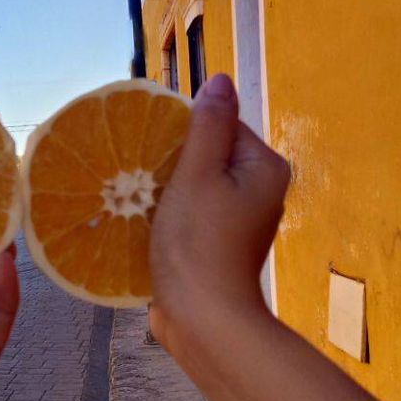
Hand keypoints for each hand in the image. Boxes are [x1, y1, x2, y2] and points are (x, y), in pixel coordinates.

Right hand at [149, 73, 290, 343]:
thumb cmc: (198, 243)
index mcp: (263, 168)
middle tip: (137, 171)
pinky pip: (193, 213)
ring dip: (167, 188)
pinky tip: (145, 221)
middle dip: (172, 160)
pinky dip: (170, 213)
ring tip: (136, 194)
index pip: (219, 125)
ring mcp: (240, 221)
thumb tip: (220, 79)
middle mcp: (261, 191)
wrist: (203, 320)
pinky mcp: (219, 246)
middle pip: (208, 154)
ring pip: (196, 185)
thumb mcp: (198, 174)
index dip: (181, 131)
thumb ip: (208, 125)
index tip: (149, 145)